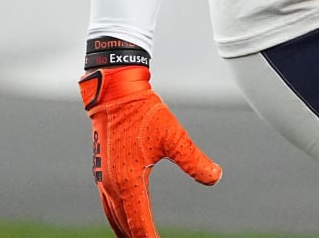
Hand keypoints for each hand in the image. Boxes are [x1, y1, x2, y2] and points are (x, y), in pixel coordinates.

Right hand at [79, 64, 221, 237]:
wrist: (115, 93)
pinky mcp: (102, 171)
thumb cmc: (144, 112)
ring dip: (127, 231)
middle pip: (125, 227)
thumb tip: (216, 176)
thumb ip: (194, 160)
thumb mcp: (174, 136)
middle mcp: (112, 186)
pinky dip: (118, 218)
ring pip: (114, 218)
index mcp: (128, 183)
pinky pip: (109, 205)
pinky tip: (127, 216)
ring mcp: (104, 180)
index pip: (140, 225)